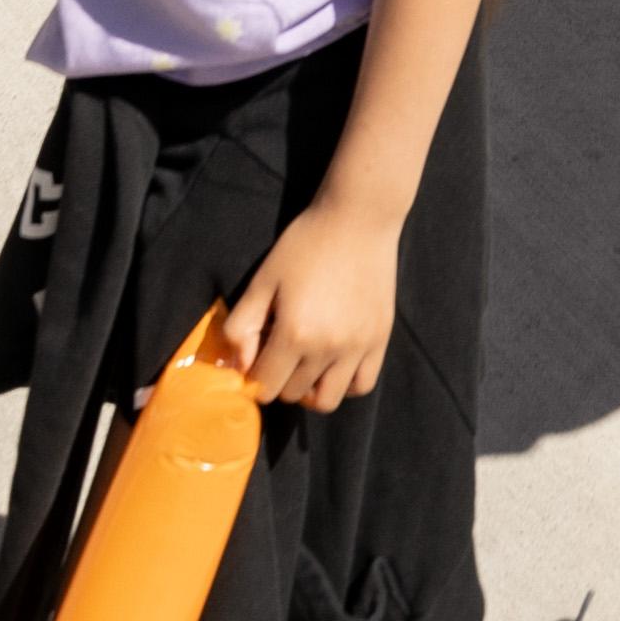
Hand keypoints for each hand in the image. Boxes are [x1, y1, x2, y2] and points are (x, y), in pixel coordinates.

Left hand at [212, 198, 403, 410]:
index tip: (255, 360)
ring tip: (305, 367)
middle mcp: (327, 349)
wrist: (358, 220)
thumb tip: (239, 365)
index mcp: (294, 334)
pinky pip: (361, 386)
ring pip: (327, 401)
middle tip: (279, 353)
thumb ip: (242, 326)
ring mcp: (358, 348)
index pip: (265, 385)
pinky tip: (334, 364)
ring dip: (310, 391)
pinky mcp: (380, 340)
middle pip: (293, 394)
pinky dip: (344, 385)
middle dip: (279, 380)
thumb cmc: (304, 245)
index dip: (254, 377)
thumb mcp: (263, 280)